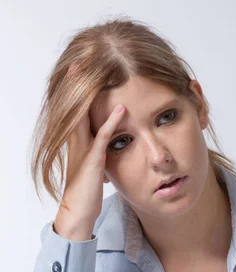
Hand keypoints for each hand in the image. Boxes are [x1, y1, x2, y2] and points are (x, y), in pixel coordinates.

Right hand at [54, 67, 125, 240]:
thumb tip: (110, 149)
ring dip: (92, 95)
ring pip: (85, 116)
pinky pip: (102, 138)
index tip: (82, 69)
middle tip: (80, 60)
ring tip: (96, 72)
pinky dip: (112, 122)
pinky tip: (122, 109)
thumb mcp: (95, 166)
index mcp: (78, 141)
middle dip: (77, 83)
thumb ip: (100, 152)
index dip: (79, 90)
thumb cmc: (88, 191)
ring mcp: (83, 150)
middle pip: (76, 106)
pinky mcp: (93, 161)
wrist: (79, 212)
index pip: (77, 109)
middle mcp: (77, 142)